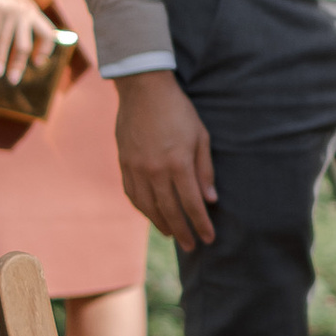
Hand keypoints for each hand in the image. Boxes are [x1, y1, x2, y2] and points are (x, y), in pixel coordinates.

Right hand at [0, 0, 61, 86]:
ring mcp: (11, 11)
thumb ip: (31, 28)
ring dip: (1, 59)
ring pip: (6, 41)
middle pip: (24, 45)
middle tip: (13, 81)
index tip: (37, 64)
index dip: (45, 51)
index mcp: (35, 15)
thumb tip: (35, 58)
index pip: (49, 36)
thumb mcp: (26, 8)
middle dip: (18, 64)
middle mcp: (26, 14)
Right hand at [112, 68, 216, 247]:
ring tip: (172, 234)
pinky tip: (151, 214)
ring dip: (161, 224)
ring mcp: (137, 168)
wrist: (143, 90)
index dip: (201, 224)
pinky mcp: (124, 164)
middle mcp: (155, 170)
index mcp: (178, 163)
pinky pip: (133, 194)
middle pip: (170, 211)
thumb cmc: (178, 111)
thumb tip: (210, 199)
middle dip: (183, 231)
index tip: (209, 238)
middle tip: (192, 246)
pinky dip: (143, 208)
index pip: (192, 204)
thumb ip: (204, 170)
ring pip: (148, 206)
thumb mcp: (200, 136)